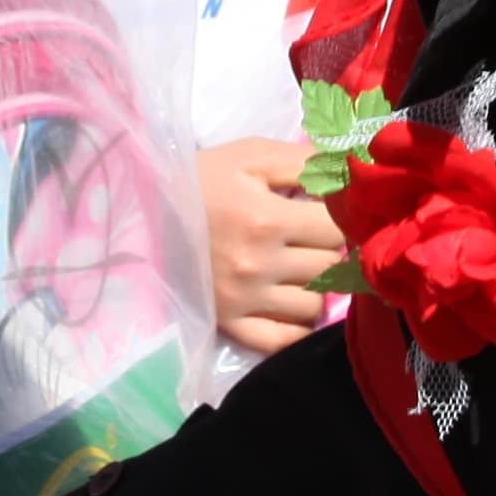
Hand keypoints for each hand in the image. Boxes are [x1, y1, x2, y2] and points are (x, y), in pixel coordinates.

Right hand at [204, 137, 350, 356]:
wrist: (144, 209)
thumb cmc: (202, 179)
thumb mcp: (250, 155)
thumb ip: (304, 161)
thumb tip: (351, 173)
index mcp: (267, 220)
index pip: (337, 229)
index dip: (338, 218)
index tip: (322, 213)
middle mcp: (259, 265)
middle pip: (329, 267)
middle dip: (328, 250)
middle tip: (311, 240)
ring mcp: (244, 299)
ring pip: (313, 305)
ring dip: (315, 287)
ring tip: (298, 269)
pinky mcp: (229, 323)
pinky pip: (282, 339)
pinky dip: (296, 326)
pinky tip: (289, 303)